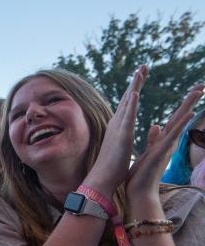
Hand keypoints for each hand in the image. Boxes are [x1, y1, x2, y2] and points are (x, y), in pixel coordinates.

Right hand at [83, 66, 146, 194]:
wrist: (101, 180)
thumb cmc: (110, 168)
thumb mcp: (119, 148)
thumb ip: (120, 138)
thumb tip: (120, 134)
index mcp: (119, 127)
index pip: (128, 104)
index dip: (134, 89)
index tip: (140, 76)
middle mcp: (117, 124)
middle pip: (128, 98)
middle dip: (136, 81)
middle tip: (144, 65)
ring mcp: (119, 129)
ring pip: (128, 103)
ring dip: (135, 86)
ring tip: (141, 71)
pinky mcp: (122, 137)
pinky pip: (128, 118)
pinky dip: (132, 105)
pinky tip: (136, 93)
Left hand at [126, 83, 204, 199]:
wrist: (139, 192)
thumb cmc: (143, 174)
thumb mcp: (148, 151)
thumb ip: (154, 138)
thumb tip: (157, 125)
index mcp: (163, 140)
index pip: (175, 119)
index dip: (184, 105)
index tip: (193, 91)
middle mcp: (168, 142)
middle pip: (181, 117)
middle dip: (191, 101)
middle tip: (202, 85)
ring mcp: (166, 147)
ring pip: (180, 123)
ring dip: (189, 107)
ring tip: (199, 92)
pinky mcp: (161, 152)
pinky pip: (172, 136)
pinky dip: (181, 125)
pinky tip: (190, 114)